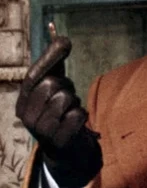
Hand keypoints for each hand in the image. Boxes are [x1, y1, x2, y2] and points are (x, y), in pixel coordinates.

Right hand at [16, 36, 101, 187]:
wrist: (65, 150)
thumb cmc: (59, 112)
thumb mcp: (53, 88)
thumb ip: (55, 65)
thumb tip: (61, 37)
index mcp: (23, 102)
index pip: (33, 76)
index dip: (49, 57)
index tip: (66, 41)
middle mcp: (27, 117)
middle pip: (53, 84)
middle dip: (66, 86)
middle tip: (66, 98)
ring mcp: (41, 131)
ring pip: (66, 99)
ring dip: (75, 102)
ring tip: (69, 112)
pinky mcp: (59, 141)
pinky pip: (78, 114)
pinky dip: (82, 115)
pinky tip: (75, 124)